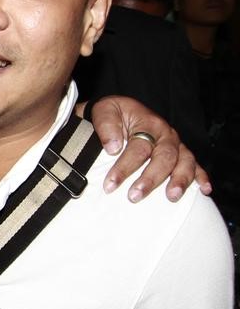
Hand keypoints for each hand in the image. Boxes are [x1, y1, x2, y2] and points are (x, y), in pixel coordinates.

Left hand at [88, 96, 210, 201]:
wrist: (121, 111)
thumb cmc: (112, 114)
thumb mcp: (104, 112)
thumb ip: (106, 126)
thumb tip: (113, 148)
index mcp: (148, 123)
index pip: (138, 148)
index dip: (124, 167)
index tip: (110, 184)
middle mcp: (166, 134)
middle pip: (164, 157)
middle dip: (151, 179)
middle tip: (134, 196)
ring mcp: (176, 144)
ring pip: (185, 162)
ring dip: (180, 181)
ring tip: (172, 197)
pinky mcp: (181, 153)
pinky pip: (196, 165)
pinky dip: (201, 177)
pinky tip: (204, 191)